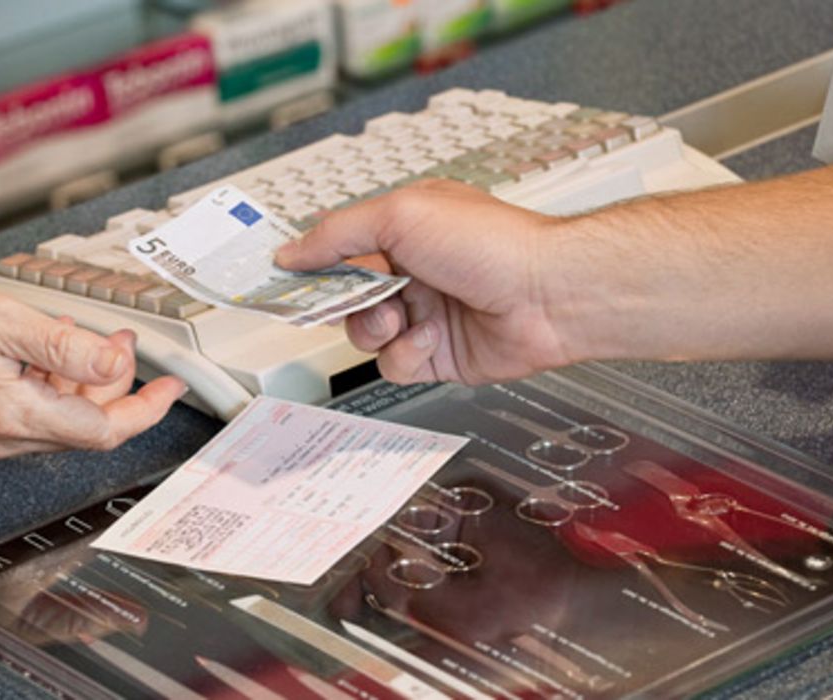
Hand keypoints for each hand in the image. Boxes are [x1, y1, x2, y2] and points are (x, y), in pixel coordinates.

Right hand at [0, 272, 184, 459]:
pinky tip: (41, 352)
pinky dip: (49, 387)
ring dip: (80, 384)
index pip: (103, 430)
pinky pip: (29, 416)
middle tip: (119, 341)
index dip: (144, 408)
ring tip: (81, 337)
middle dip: (112, 385)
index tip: (170, 388)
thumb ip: (65, 346)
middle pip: (84, 427)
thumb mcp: (1, 318)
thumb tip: (115, 364)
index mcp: (12, 415)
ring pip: (58, 422)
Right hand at [276, 179, 571, 384]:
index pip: (338, 247)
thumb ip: (338, 233)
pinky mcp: (437, 354)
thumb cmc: (492, 244)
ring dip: (376, 329)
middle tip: (352, 299)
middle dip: (343, 302)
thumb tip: (293, 250)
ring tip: (402, 316)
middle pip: (344, 297)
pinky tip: (431, 338)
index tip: (283, 280)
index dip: (311, 264)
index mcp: (402, 229)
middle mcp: (412, 271)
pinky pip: (394, 365)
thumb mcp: (400, 215)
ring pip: (364, 335)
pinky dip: (406, 354)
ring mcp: (424, 313)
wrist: (549, 295)